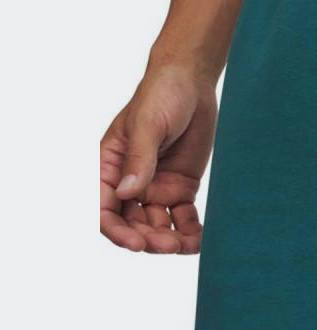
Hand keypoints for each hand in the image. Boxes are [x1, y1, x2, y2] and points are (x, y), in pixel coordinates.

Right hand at [100, 64, 216, 252]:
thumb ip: (139, 159)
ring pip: (156, 224)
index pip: (103, 207)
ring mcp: (155, 186)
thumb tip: (127, 193)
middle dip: (147, 238)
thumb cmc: (161, 96)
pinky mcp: (180, 187)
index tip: (136, 243)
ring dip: (168, 239)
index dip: (116, 230)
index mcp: (108, 166)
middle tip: (169, 245)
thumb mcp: (148, 125)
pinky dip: (189, 230)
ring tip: (186, 246)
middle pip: (131, 222)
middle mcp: (129, 181)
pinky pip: (182, 216)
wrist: (193, 83)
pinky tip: (200, 240)